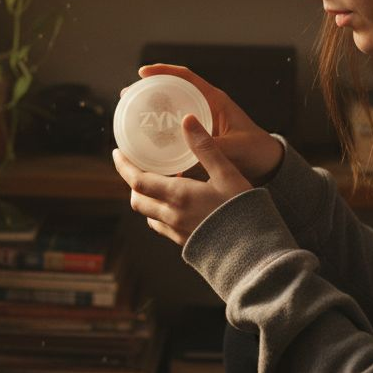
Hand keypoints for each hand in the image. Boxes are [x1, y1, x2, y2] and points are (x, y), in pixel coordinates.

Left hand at [113, 114, 252, 245]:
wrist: (255, 251)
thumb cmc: (243, 209)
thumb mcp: (227, 173)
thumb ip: (205, 147)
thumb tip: (187, 120)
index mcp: (178, 196)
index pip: (138, 181)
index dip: (124, 166)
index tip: (118, 153)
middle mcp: (172, 216)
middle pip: (137, 199)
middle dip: (132, 183)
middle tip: (136, 167)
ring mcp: (177, 232)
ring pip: (148, 215)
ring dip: (145, 199)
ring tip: (154, 185)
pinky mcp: (185, 243)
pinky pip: (161, 227)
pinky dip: (158, 214)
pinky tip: (172, 206)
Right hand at [133, 64, 284, 184]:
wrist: (268, 165)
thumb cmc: (257, 151)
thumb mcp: (235, 147)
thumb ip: (213, 147)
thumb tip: (189, 151)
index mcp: (215, 100)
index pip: (186, 77)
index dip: (164, 71)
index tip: (143, 72)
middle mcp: (205, 107)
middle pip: (173, 90)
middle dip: (149, 90)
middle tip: (128, 95)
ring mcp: (201, 121)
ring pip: (171, 110)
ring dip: (152, 111)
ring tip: (130, 114)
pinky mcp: (198, 136)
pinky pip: (175, 130)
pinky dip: (160, 132)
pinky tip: (145, 142)